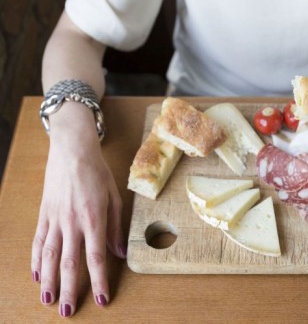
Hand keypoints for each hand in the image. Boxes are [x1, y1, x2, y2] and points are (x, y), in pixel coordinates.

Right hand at [31, 104, 125, 316]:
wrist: (71, 150)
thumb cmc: (97, 172)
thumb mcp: (114, 196)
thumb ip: (116, 227)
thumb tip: (120, 253)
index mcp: (93, 218)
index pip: (96, 257)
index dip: (99, 280)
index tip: (102, 300)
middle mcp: (72, 222)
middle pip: (70, 263)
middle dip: (70, 289)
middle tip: (69, 312)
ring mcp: (55, 219)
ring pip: (50, 256)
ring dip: (49, 281)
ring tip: (48, 301)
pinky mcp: (44, 215)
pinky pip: (39, 242)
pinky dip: (37, 260)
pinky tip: (36, 276)